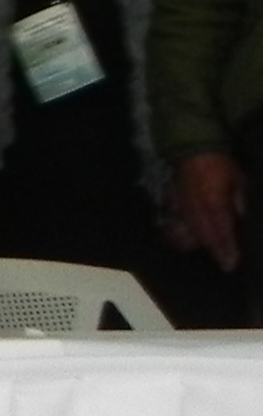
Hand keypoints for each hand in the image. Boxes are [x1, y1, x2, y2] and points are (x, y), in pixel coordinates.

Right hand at [175, 151, 244, 268]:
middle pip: (206, 236)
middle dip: (216, 251)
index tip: (232, 262)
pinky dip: (180, 235)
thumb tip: (241, 215)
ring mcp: (183, 206)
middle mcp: (197, 207)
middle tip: (226, 265)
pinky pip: (175, 224)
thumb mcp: (237, 177)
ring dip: (200, 246)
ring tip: (211, 256)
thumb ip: (240, 196)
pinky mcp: (174, 204)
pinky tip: (187, 243)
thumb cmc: (220, 164)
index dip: (227, 247)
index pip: (222, 229)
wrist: (193, 149)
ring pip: (190, 232)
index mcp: (214, 200)